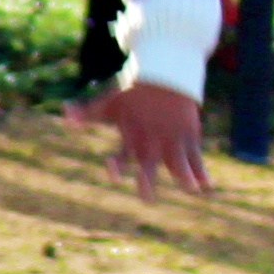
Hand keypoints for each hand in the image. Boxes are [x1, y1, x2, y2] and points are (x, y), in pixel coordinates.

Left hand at [73, 82, 212, 195]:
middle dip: (147, 181)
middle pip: (149, 165)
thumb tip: (64, 111)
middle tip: (147, 198)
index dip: (116, 164)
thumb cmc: (133, 93)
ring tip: (192, 189)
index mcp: (131, 137)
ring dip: (185, 176)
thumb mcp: (108, 102)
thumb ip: (87, 111)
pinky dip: (202, 170)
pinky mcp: (189, 136)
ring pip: (179, 162)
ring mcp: (172, 139)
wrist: (164, 75)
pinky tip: (208, 185)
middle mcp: (151, 141)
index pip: (121, 155)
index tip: (112, 168)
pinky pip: (197, 157)